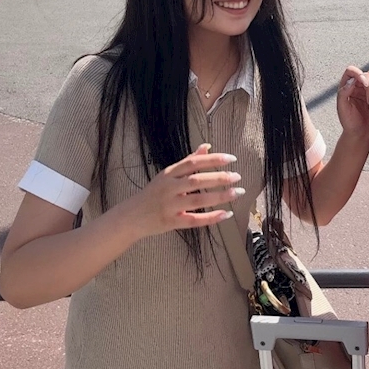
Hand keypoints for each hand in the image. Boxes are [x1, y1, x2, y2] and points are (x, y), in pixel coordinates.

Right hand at [119, 144, 241, 240]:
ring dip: (219, 196)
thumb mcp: (168, 174)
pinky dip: (211, 217)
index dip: (213, 160)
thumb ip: (188, 161)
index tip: (231, 159)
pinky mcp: (171, 222)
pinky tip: (226, 214)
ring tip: (237, 192)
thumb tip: (207, 146)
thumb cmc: (154, 193)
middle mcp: (169, 188)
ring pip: (198, 200)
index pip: (193, 163)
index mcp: (169, 173)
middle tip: (237, 176)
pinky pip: (194, 220)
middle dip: (219, 178)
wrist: (131, 217)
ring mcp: (170, 206)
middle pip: (196, 180)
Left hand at [336, 66, 368, 139]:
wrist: (361, 133)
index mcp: (346, 86)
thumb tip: (351, 81)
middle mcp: (356, 84)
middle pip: (367, 73)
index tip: (364, 84)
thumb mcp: (342, 109)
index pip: (351, 70)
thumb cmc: (349, 122)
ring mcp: (367, 88)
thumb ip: (344, 93)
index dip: (358, 73)